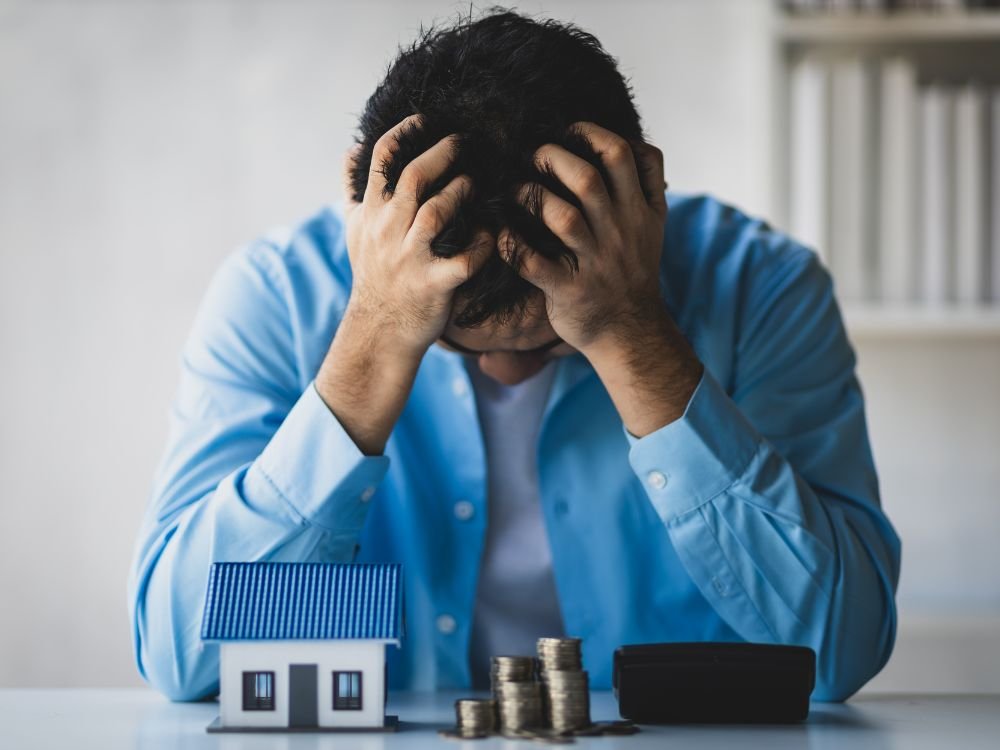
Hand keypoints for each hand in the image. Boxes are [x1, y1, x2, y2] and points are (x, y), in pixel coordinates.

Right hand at [315, 116, 490, 454]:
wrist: (379, 329)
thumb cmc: (373, 274)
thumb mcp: (354, 230)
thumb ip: (352, 188)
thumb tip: (350, 149)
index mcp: (371, 214)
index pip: (381, 159)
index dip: (404, 132)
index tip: (426, 119)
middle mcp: (388, 231)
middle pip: (414, 178)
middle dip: (442, 154)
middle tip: (463, 143)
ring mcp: (411, 258)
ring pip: (436, 212)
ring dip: (461, 192)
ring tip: (474, 185)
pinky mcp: (435, 284)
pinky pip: (464, 260)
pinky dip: (482, 245)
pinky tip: (491, 235)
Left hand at [500, 122, 701, 436]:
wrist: (631, 332)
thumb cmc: (632, 271)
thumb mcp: (654, 225)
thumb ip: (647, 184)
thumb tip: (631, 140)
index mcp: (641, 211)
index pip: (623, 155)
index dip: (591, 134)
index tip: (568, 132)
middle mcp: (620, 232)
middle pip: (587, 178)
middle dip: (552, 157)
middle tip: (533, 156)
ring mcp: (594, 263)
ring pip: (562, 217)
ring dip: (530, 196)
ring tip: (515, 191)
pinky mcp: (568, 290)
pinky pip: (533, 262)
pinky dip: (512, 244)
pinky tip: (502, 233)